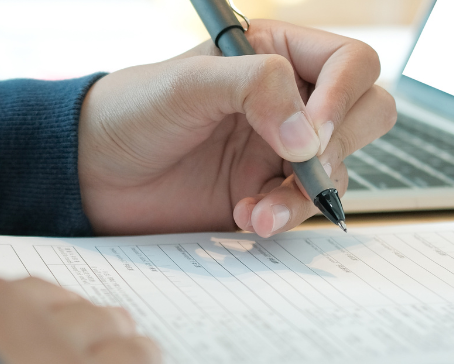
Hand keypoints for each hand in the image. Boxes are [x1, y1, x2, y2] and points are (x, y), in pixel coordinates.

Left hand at [77, 20, 395, 236]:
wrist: (88, 174)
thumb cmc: (129, 112)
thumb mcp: (188, 84)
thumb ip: (254, 88)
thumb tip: (308, 134)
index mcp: (278, 54)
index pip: (351, 65)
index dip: (343, 97)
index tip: (308, 132)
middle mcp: (289, 101)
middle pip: (365, 114)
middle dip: (338, 146)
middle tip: (301, 165)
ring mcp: (279, 151)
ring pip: (339, 169)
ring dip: (306, 194)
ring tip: (256, 210)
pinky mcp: (263, 195)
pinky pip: (303, 209)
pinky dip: (283, 218)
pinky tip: (246, 219)